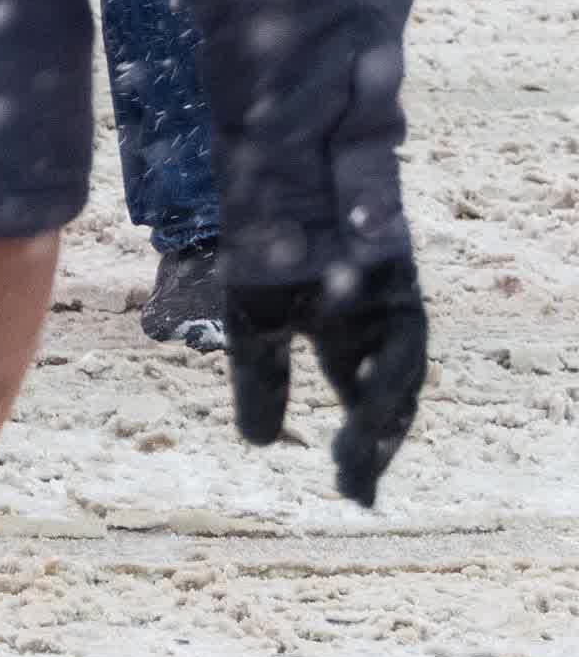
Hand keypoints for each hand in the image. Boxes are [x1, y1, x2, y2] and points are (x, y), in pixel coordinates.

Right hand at [229, 253, 426, 508]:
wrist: (273, 165)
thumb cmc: (258, 238)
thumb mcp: (252, 321)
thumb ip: (261, 378)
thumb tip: (261, 443)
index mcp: (343, 330)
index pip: (361, 400)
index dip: (360, 447)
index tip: (353, 492)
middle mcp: (376, 322)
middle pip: (389, 398)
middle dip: (373, 445)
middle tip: (355, 488)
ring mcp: (392, 300)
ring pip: (401, 376)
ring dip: (380, 421)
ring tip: (356, 459)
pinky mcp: (399, 278)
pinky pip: (404, 339)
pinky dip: (387, 376)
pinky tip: (366, 406)